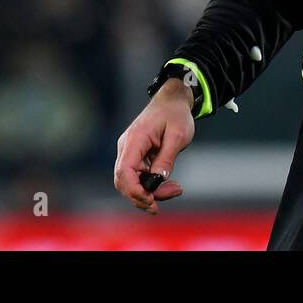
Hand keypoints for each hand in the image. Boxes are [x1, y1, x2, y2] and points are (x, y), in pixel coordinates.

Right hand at [113, 79, 194, 213]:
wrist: (173, 101)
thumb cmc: (176, 114)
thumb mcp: (178, 135)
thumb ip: (166, 158)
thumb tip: (158, 180)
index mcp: (135, 140)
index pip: (124, 171)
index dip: (134, 190)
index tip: (151, 200)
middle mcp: (127, 147)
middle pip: (124, 181)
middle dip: (142, 196)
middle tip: (166, 201)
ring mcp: (129, 152)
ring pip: (131, 182)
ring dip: (150, 192)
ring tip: (175, 190)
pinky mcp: (136, 156)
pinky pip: (138, 176)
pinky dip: (151, 184)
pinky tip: (168, 185)